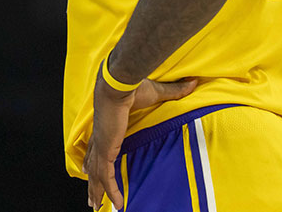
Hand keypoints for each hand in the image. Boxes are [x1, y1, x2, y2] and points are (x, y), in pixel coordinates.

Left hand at [83, 75, 197, 209]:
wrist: (120, 84)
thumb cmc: (133, 86)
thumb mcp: (156, 93)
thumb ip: (174, 91)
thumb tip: (193, 82)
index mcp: (107, 127)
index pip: (97, 148)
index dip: (93, 160)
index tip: (88, 170)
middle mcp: (100, 139)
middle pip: (93, 166)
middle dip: (93, 184)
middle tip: (92, 199)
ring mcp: (102, 146)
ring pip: (97, 175)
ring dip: (98, 192)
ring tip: (97, 207)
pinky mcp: (106, 151)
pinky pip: (107, 177)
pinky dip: (111, 191)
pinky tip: (118, 204)